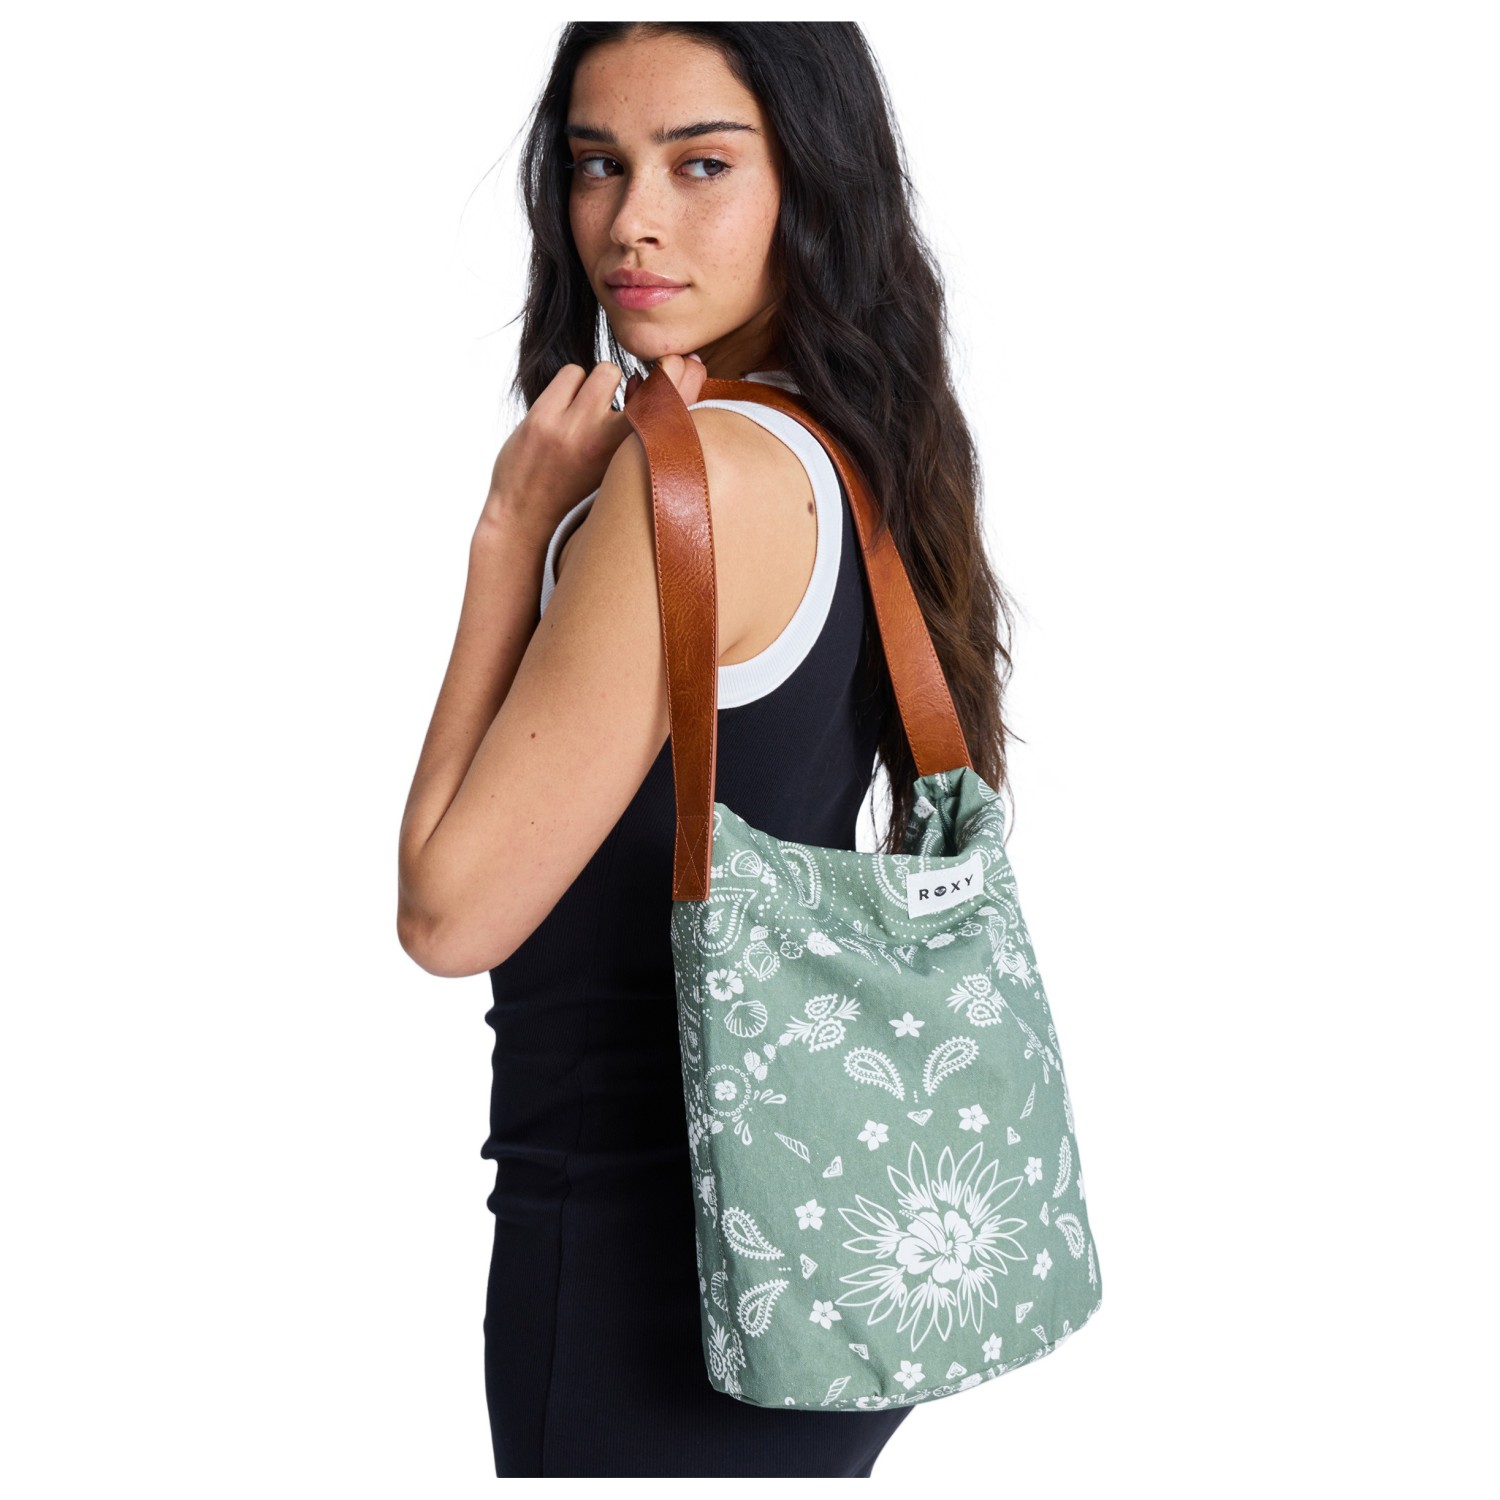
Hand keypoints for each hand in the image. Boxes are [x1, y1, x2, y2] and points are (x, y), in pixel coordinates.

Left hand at [484, 353, 707, 533]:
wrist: (524, 518)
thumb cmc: (576, 491)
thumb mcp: (616, 468)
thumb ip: (636, 432)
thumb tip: (649, 378)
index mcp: (635, 465)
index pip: (675, 411)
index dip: (690, 379)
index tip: (692, 362)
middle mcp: (611, 448)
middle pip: (654, 388)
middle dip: (663, 369)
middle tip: (660, 367)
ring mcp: (576, 431)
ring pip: (607, 371)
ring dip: (601, 382)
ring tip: (590, 407)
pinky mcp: (544, 419)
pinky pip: (572, 373)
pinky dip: (570, 385)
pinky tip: (565, 408)